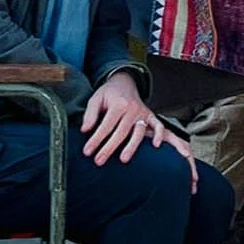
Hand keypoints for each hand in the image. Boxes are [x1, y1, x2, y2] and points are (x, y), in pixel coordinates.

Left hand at [81, 73, 197, 190]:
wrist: (125, 83)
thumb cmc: (108, 94)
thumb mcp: (95, 99)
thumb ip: (90, 114)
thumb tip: (84, 130)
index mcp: (118, 104)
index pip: (106, 125)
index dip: (96, 139)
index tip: (87, 152)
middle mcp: (132, 108)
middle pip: (121, 132)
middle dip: (109, 148)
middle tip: (99, 161)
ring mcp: (143, 113)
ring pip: (138, 132)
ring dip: (131, 147)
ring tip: (123, 159)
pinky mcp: (150, 116)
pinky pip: (158, 125)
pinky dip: (159, 134)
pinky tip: (156, 145)